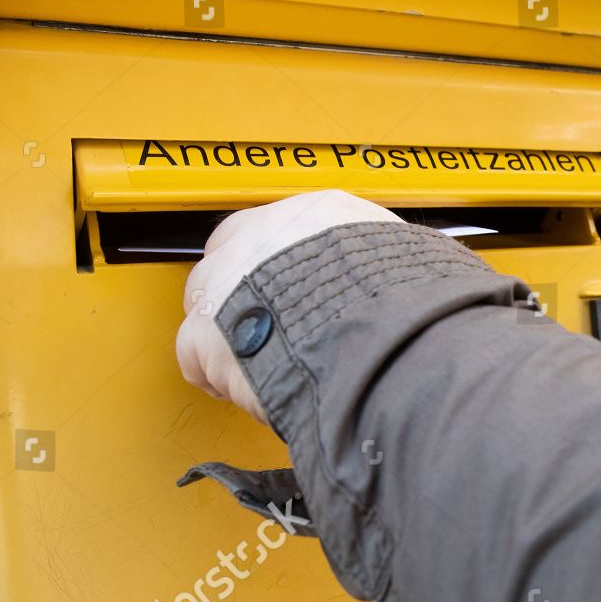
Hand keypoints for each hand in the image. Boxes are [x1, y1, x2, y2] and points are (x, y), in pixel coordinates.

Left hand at [176, 190, 401, 422]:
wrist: (375, 339)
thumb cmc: (399, 303)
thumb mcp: (408, 260)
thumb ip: (388, 261)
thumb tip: (407, 273)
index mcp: (314, 214)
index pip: (275, 227)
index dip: (274, 261)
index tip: (284, 282)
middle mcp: (262, 238)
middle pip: (227, 258)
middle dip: (241, 292)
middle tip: (268, 323)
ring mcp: (227, 282)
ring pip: (204, 303)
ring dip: (225, 331)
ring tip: (257, 360)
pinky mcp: (206, 333)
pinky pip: (193, 355)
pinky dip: (214, 375)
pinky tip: (242, 387)